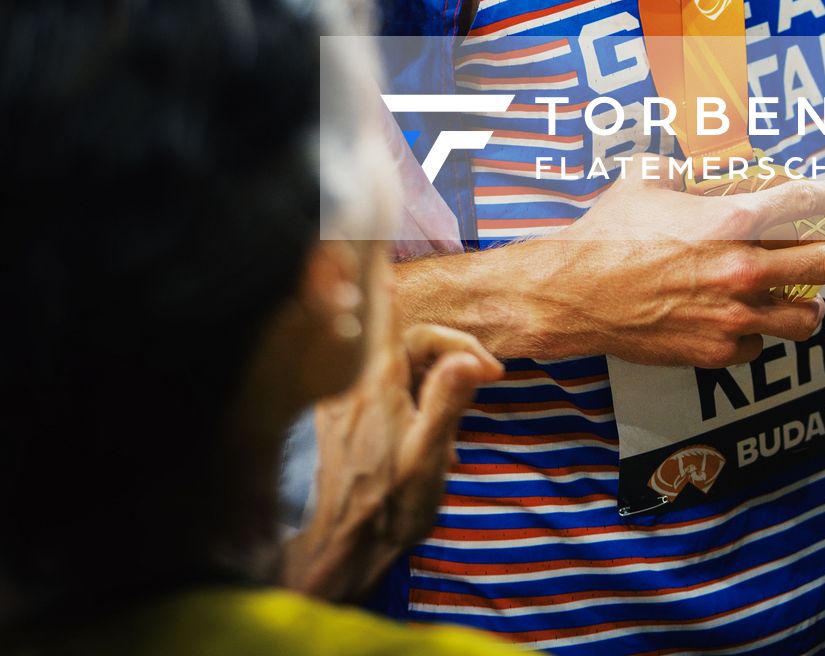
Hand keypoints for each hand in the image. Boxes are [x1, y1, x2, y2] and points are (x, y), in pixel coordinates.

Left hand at [283, 277, 502, 600]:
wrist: (339, 549)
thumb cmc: (388, 507)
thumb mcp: (427, 458)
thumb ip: (446, 403)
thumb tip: (467, 358)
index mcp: (379, 383)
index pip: (389, 317)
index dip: (397, 292)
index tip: (400, 274)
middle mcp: (355, 383)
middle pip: (406, 343)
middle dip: (449, 354)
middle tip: (488, 379)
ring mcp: (342, 403)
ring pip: (395, 369)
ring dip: (431, 383)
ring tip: (452, 433)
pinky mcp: (336, 424)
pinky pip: (379, 392)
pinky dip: (408, 400)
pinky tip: (422, 442)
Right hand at [516, 164, 824, 367]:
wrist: (574, 293)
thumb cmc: (607, 233)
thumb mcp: (645, 179)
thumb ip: (680, 169)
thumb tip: (690, 166)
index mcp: (730, 220)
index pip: (804, 200)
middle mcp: (742, 269)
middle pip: (821, 264)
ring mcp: (732, 317)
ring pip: (804, 319)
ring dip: (811, 307)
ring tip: (809, 302)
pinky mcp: (715, 352)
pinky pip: (759, 347)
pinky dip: (759, 335)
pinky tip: (750, 326)